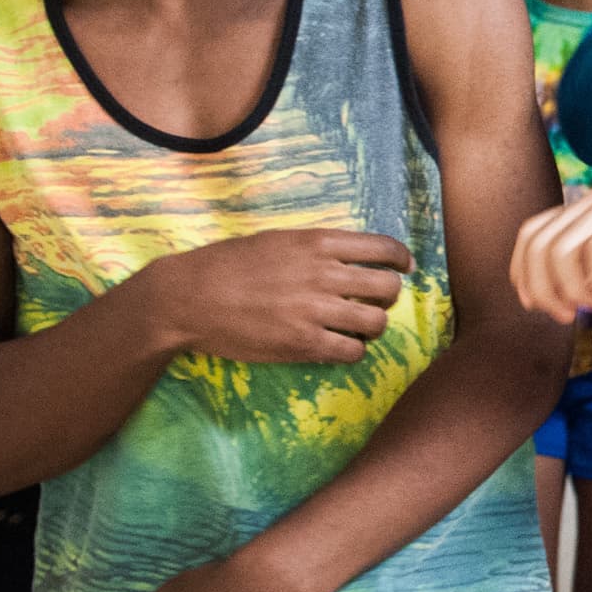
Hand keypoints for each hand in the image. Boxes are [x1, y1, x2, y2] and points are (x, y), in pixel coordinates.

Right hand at [142, 230, 412, 363]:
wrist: (187, 297)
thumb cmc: (226, 265)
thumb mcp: (276, 239)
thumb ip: (317, 247)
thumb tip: (354, 255)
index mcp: (317, 243)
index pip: (384, 249)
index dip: (401, 260)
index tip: (403, 268)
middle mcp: (323, 274)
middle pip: (388, 288)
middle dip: (387, 297)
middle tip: (373, 302)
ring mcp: (314, 311)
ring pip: (377, 323)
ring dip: (373, 327)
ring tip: (356, 327)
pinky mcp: (303, 344)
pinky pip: (353, 352)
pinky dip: (353, 351)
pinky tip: (339, 346)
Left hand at [510, 188, 591, 316]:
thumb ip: (576, 282)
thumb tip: (540, 298)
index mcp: (584, 212)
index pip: (530, 236)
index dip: (524, 275)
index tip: (542, 308)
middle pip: (540, 245)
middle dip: (547, 290)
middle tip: (571, 314)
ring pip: (563, 250)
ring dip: (576, 289)